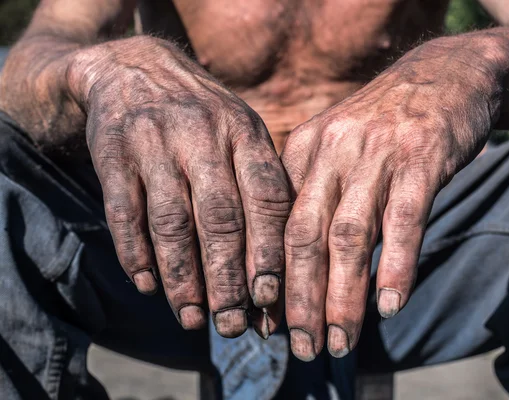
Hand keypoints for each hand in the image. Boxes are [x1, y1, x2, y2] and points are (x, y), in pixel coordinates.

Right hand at [69, 37, 289, 337]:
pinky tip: (147, 285)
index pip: (265, 198)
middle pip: (220, 219)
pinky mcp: (113, 152)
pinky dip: (135, 252)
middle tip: (233, 326)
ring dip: (182, 277)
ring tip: (192, 319)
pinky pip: (124, 211)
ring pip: (172, 222)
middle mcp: (202, 135)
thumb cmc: (202, 118)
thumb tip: (278, 268)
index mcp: (244, 132)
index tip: (271, 300)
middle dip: (227, 279)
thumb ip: (261, 188)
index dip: (269, 252)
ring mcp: (154, 142)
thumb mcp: (241, 133)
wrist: (133, 70)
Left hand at [281, 36, 508, 359]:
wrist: (447, 72)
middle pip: (304, 236)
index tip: (271, 323)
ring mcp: (378, 153)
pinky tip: (390, 305)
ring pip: (350, 235)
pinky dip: (396, 266)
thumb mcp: (340, 146)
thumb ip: (318, 192)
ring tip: (340, 340)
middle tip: (300, 347)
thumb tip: (300, 261)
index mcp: (305, 150)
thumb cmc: (388, 122)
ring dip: (343, 295)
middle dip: (300, 298)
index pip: (277, 225)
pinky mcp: (423, 157)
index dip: (272, 278)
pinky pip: (404, 221)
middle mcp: (333, 151)